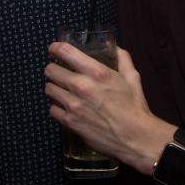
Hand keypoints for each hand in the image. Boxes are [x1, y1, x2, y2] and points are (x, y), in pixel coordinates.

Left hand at [44, 44, 172, 173]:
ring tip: (62, 90)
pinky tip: (65, 107)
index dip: (56, 48)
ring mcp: (73, 105)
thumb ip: (122, 58)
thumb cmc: (134, 107)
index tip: (54, 49)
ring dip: (54, 87)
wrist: (134, 137)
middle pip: (51, 70)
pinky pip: (52, 109)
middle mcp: (81, 86)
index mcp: (97, 72)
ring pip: (49, 89)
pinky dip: (57, 107)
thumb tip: (114, 47)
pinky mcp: (70, 121)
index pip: (65, 52)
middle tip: (59, 72)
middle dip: (54, 69)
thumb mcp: (132, 77)